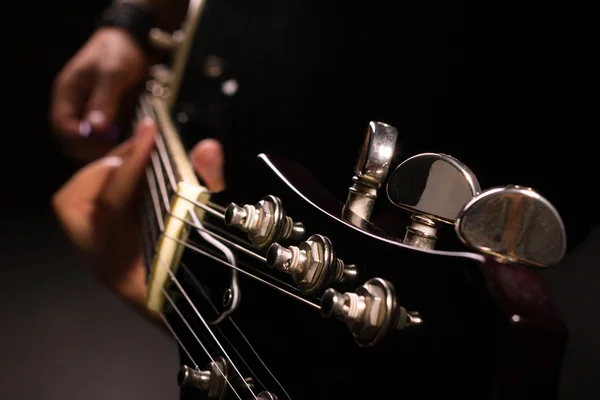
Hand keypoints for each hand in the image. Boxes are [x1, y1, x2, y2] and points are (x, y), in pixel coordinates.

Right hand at [50, 28, 148, 161]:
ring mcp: (90, 115)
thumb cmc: (119, 52)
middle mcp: (76, 108)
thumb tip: (96, 129)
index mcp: (67, 94)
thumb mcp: (112, 73)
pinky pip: (106, 140)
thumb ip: (104, 100)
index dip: (78, 139)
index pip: (61, 126)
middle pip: (73, 141)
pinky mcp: (107, 120)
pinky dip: (117, 145)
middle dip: (92, 149)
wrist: (134, 43)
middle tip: (118, 152)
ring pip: (90, 144)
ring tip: (127, 150)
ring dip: (106, 150)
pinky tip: (132, 145)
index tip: (101, 143)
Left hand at [52, 119, 224, 317]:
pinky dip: (117, 188)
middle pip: (73, 203)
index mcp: (125, 268)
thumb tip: (207, 149)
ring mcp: (104, 259)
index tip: (152, 134)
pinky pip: (98, 211)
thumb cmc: (212, 296)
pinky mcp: (112, 253)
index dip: (133, 163)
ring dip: (106, 177)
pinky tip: (147, 183)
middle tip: (143, 155)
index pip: (113, 204)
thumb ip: (211, 195)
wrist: (211, 327)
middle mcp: (104, 264)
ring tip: (144, 165)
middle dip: (104, 169)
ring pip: (79, 206)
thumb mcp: (221, 244)